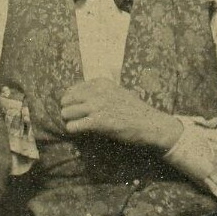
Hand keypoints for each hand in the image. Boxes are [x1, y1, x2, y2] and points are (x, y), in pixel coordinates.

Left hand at [60, 78, 183, 149]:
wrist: (150, 124)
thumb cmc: (134, 110)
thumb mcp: (117, 92)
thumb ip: (100, 91)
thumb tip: (78, 95)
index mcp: (100, 83)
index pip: (72, 89)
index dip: (71, 101)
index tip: (76, 109)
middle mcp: (96, 92)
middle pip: (66, 100)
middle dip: (68, 110)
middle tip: (74, 119)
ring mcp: (97, 106)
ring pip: (66, 113)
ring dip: (69, 121)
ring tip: (78, 126)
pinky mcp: (98, 122)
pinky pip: (72, 126)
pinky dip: (73, 130)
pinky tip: (81, 132)